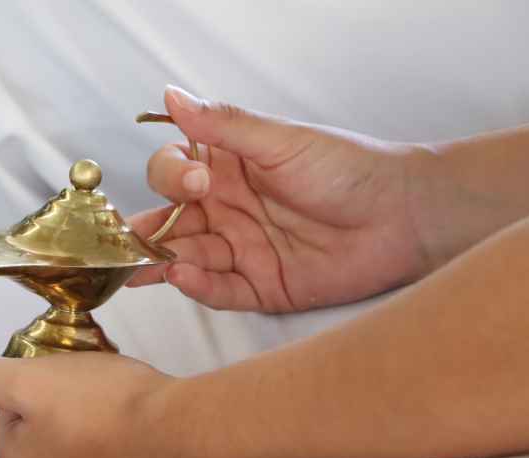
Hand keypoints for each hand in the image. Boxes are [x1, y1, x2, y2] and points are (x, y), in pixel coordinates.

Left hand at [0, 353, 172, 457]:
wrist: (172, 426)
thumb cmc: (98, 404)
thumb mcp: (29, 380)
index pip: (3, 422)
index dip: (25, 391)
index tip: (52, 382)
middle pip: (32, 437)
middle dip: (49, 408)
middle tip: (76, 387)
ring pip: (64, 443)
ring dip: (76, 419)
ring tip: (100, 398)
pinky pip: (94, 452)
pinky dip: (100, 433)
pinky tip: (118, 415)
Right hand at [128, 85, 431, 311]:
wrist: (403, 215)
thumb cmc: (347, 168)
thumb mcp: (280, 141)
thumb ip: (222, 125)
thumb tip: (170, 95)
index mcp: (226, 168)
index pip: (174, 172)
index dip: (171, 178)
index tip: (194, 181)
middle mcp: (226, 209)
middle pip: (171, 220)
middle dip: (146, 232)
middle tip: (126, 242)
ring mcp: (241, 249)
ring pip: (187, 258)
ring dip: (163, 262)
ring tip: (140, 269)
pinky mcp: (260, 285)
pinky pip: (220, 290)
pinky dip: (199, 286)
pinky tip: (182, 277)